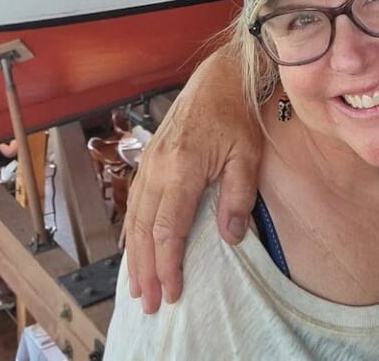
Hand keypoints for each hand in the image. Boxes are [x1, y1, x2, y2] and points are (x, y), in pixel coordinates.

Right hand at [122, 51, 261, 312]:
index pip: (168, 228)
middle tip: (150, 301)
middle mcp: (158, 166)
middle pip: (143, 228)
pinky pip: (134, 200)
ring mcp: (149, 160)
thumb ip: (238, 196)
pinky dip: (131, 228)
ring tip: (138, 284)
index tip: (172, 291)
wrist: (219, 77)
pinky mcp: (149, 157)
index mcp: (183, 167)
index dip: (168, 264)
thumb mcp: (248, 154)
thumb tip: (230, 236)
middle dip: (146, 268)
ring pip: (133, 216)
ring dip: (134, 253)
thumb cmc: (236, 114)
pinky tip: (133, 246)